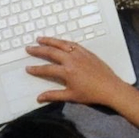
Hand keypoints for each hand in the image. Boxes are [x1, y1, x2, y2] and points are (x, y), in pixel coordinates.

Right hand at [24, 36, 138, 119]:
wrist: (110, 88)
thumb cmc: (91, 94)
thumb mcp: (71, 96)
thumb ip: (54, 95)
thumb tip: (39, 98)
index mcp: (67, 72)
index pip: (47, 69)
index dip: (36, 69)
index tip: (27, 68)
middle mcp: (71, 60)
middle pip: (51, 52)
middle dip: (38, 50)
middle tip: (28, 48)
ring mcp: (79, 54)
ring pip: (61, 44)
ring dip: (49, 40)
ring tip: (40, 39)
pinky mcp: (87, 52)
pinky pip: (72, 44)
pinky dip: (63, 42)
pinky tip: (59, 41)